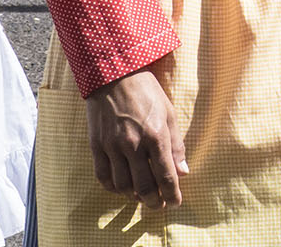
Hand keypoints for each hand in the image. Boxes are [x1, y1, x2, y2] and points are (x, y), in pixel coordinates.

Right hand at [86, 67, 187, 208]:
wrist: (114, 74)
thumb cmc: (146, 92)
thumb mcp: (169, 113)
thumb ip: (176, 145)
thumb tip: (183, 172)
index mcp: (156, 136)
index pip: (166, 176)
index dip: (172, 195)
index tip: (175, 203)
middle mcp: (134, 144)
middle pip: (144, 187)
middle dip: (153, 202)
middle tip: (158, 205)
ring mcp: (113, 146)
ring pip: (122, 186)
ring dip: (133, 196)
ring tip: (141, 196)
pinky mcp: (97, 145)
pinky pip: (103, 176)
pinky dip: (113, 187)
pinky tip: (122, 186)